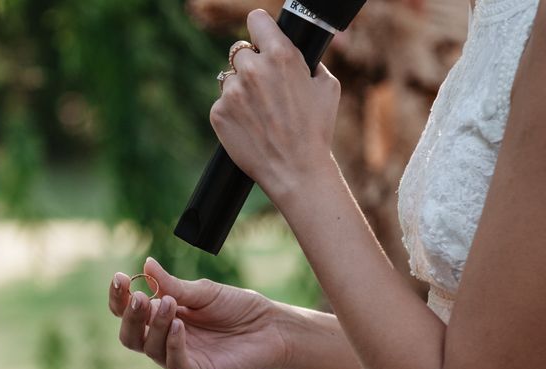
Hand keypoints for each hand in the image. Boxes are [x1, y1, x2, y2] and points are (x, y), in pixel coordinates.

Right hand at [108, 257, 288, 368]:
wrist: (270, 325)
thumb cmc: (237, 306)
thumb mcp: (203, 291)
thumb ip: (174, 285)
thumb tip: (145, 265)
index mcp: (163, 315)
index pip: (130, 310)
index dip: (120, 297)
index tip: (120, 278)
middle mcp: (166, 338)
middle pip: (130, 335)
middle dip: (129, 316)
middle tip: (139, 297)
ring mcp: (179, 356)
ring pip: (149, 347)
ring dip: (155, 324)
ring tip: (169, 303)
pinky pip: (175, 362)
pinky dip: (172, 344)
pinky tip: (178, 325)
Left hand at [210, 9, 340, 200]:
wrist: (296, 171)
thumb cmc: (316, 130)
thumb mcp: (327, 87)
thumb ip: (309, 62)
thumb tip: (298, 53)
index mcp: (280, 56)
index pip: (256, 20)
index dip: (261, 30)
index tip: (262, 39)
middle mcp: (252, 69)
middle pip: (241, 52)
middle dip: (253, 66)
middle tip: (266, 90)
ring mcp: (232, 92)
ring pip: (230, 78)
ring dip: (241, 91)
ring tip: (261, 114)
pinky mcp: (219, 113)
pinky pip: (222, 103)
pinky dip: (233, 113)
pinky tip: (250, 127)